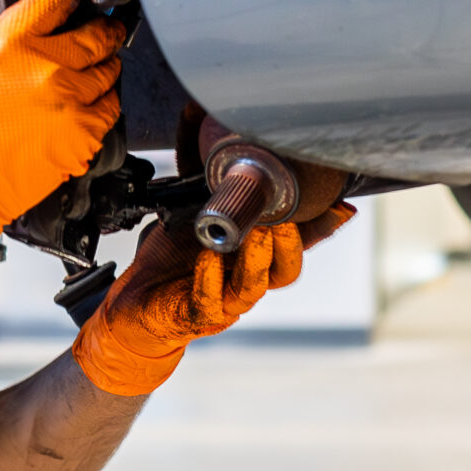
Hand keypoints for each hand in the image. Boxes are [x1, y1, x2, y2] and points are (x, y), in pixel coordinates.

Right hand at [0, 0, 123, 246]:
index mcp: (12, 42)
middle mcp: (48, 67)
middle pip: (97, 34)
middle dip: (103, 26)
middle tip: (103, 26)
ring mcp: (69, 103)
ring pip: (109, 71)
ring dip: (105, 65)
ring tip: (99, 65)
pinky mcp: (80, 137)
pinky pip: (110, 111)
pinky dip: (106, 103)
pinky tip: (96, 102)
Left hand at [71, 201, 356, 396]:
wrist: (134, 306)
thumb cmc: (170, 261)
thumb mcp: (197, 217)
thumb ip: (222, 191)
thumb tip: (239, 153)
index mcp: (252, 260)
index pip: (297, 246)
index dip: (320, 229)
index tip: (337, 206)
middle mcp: (244, 284)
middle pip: (284, 272)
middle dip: (290, 245)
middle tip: (285, 218)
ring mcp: (222, 304)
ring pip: (252, 288)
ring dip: (257, 261)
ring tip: (257, 235)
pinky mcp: (193, 317)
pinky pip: (208, 303)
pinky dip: (209, 280)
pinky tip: (208, 258)